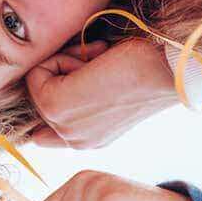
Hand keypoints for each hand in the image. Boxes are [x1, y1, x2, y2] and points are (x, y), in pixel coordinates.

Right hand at [26, 39, 177, 149]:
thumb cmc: (145, 72)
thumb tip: (36, 135)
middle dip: (63, 74)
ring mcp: (63, 126)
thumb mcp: (104, 101)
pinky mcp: (54, 105)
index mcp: (87, 141)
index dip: (54, 98)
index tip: (86, 79)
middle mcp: (73, 141)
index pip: (43, 133)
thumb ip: (71, 115)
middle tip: (97, 69)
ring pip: (37, 82)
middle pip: (39, 97)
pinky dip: (62, 58)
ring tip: (97, 66)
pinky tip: (92, 63)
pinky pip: (37, 72)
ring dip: (65, 64)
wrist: (166, 69)